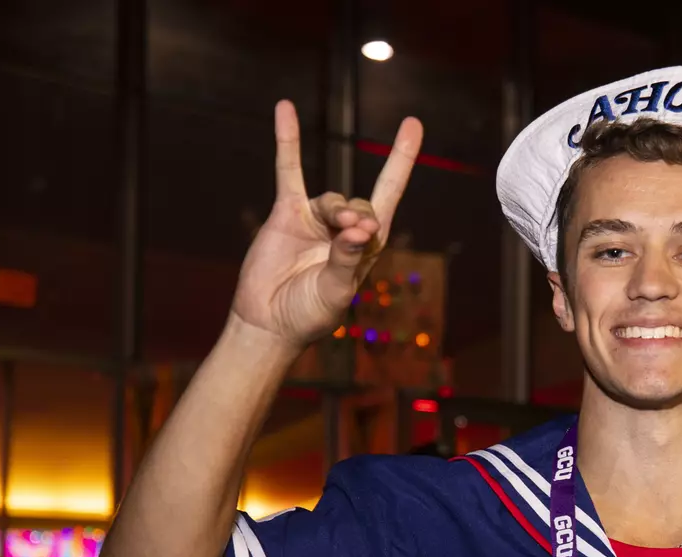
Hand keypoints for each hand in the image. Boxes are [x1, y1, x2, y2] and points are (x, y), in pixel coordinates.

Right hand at [229, 101, 422, 349]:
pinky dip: (287, 141)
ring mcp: (316, 219)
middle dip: (361, 215)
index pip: (389, 197)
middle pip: (364, 204)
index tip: (413, 124)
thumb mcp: (335, 292)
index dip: (401, 161)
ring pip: (333, 198)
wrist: (268, 322)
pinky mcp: (286, 213)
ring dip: (336, 210)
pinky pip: (288, 171)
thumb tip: (360, 228)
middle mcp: (345, 230)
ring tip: (337, 228)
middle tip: (355, 231)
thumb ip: (347, 260)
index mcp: (367, 248)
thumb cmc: (308, 314)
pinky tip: (285, 109)